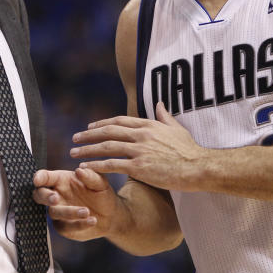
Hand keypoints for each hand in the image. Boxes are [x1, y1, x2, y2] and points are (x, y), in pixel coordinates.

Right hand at [33, 168, 119, 240]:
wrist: (111, 215)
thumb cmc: (101, 194)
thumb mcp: (100, 183)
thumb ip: (90, 176)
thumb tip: (79, 170)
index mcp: (61, 180)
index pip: (46, 177)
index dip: (39, 177)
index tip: (38, 180)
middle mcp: (56, 195)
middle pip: (39, 195)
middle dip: (45, 196)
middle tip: (55, 198)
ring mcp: (58, 212)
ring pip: (54, 212)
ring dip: (68, 212)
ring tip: (86, 211)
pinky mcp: (64, 227)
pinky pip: (67, 226)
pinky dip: (79, 224)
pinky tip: (92, 220)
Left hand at [70, 102, 206, 190]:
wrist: (198, 167)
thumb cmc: (189, 150)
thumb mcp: (176, 128)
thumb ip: (164, 116)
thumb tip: (159, 104)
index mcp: (149, 125)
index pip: (119, 121)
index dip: (102, 123)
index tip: (90, 127)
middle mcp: (141, 135)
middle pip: (108, 131)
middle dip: (88, 135)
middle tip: (75, 139)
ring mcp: (139, 151)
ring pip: (107, 147)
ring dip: (87, 150)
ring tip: (74, 153)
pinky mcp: (139, 167)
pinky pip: (112, 164)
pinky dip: (96, 165)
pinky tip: (85, 168)